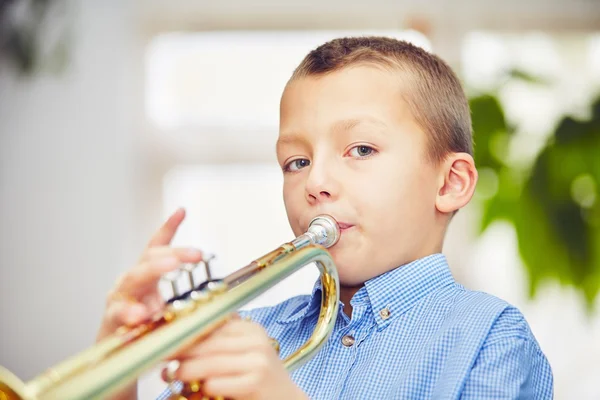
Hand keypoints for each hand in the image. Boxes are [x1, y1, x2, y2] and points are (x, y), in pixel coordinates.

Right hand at [95, 208, 202, 399]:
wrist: (119, 362)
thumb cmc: (147, 332)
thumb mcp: (171, 312)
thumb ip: (190, 304)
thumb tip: (223, 301)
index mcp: (148, 276)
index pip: (156, 246)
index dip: (169, 228)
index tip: (182, 211)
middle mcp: (131, 282)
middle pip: (150, 258)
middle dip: (173, 253)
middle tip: (196, 254)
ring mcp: (119, 299)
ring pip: (132, 278)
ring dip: (151, 271)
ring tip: (169, 266)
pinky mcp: (111, 321)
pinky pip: (118, 313)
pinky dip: (129, 313)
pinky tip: (140, 314)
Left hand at [165, 317, 307, 399]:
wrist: (287, 399)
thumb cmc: (257, 378)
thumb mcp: (242, 353)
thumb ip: (218, 344)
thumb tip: (178, 338)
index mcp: (249, 329)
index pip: (211, 326)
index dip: (185, 333)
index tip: (164, 340)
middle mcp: (255, 340)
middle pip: (208, 343)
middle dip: (180, 352)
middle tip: (161, 359)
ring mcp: (258, 360)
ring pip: (210, 363)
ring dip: (186, 371)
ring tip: (171, 376)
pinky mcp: (257, 381)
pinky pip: (218, 383)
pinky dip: (205, 387)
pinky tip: (199, 390)